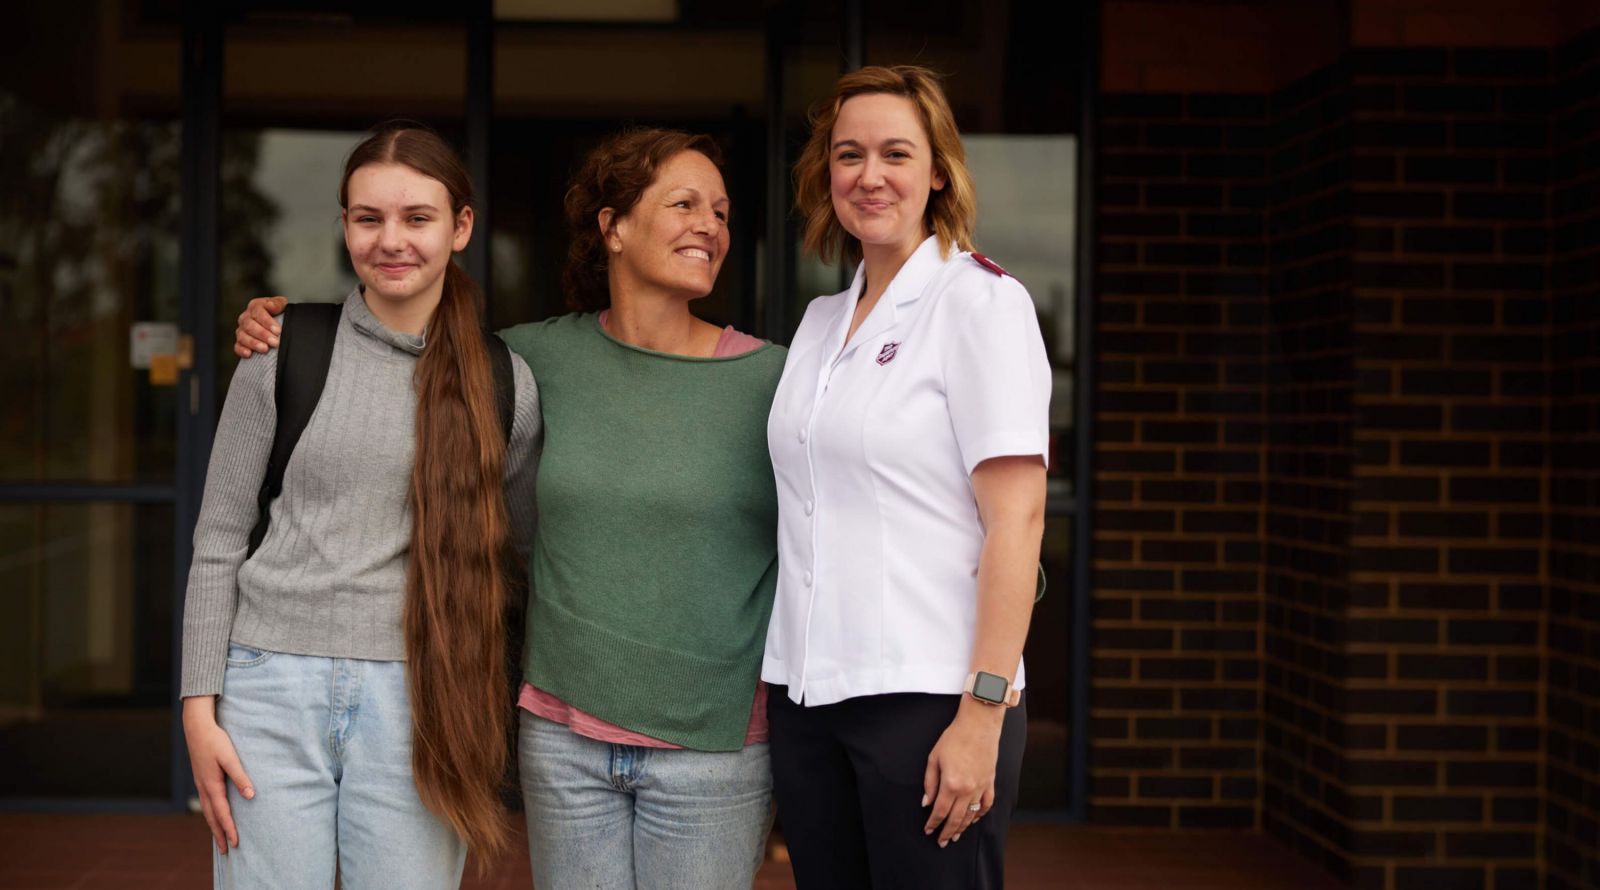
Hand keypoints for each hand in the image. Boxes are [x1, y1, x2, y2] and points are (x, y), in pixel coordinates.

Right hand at [182, 697, 254, 853]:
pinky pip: (206, 803)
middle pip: (212, 817)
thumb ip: (241, 777)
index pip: (222, 813)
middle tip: (227, 851)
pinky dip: (210, 815)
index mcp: (211, 785)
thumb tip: (251, 796)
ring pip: (207, 811)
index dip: (229, 828)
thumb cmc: (216, 740)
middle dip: (220, 834)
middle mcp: (204, 788)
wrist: (197, 727)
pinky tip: (214, 816)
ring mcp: (201, 784)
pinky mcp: (201, 779)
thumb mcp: (230, 757)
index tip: (236, 843)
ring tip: (220, 840)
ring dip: (214, 826)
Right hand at [233, 296, 288, 357]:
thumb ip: (278, 303)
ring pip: (243, 336)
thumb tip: (272, 306)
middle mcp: (246, 317)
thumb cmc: (279, 313)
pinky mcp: (240, 342)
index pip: (258, 312)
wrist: (276, 324)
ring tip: (265, 349)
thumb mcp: (281, 305)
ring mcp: (241, 330)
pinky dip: (242, 350)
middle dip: (262, 334)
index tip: (277, 330)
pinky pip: (237, 346)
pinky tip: (249, 354)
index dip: (267, 322)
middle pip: (250, 325)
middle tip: (274, 342)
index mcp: (255, 306)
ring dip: (253, 343)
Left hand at [921, 698, 1003, 846]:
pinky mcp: (990, 782)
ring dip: (962, 828)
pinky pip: (986, 805)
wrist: (978, 725)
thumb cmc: (954, 738)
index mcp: (951, 784)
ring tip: (955, 836)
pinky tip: (973, 820)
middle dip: (947, 832)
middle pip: (955, 818)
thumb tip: (926, 803)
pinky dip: (980, 815)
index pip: (940, 811)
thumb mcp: (934, 758)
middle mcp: (967, 789)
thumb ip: (929, 783)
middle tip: (941, 842)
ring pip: (971, 815)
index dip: (933, 823)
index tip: (928, 830)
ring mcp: (981, 787)